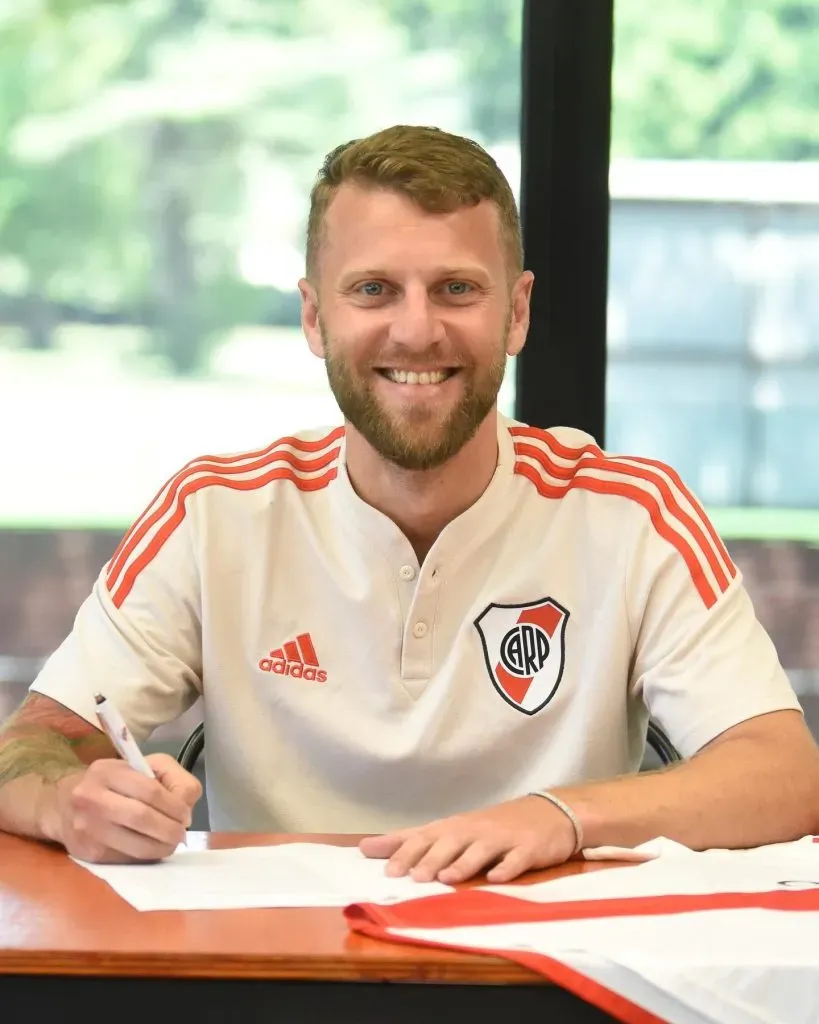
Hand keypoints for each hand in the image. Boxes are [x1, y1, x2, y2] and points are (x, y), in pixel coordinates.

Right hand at [52, 753, 201, 862]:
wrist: (62, 805)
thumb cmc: (112, 783)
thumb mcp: (141, 766)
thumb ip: (169, 777)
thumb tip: (185, 807)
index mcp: (107, 771)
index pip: (150, 791)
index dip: (175, 806)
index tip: (186, 814)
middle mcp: (91, 798)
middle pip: (143, 818)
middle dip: (171, 829)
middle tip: (181, 833)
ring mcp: (87, 828)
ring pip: (136, 845)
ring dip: (162, 847)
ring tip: (171, 843)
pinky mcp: (88, 853)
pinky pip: (126, 859)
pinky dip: (146, 856)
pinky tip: (151, 848)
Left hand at [359, 796, 577, 883]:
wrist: (549, 812)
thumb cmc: (495, 826)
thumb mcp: (459, 831)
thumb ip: (420, 842)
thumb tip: (372, 848)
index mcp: (456, 827)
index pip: (422, 834)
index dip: (398, 846)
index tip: (370, 855)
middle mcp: (475, 829)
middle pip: (447, 841)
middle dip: (426, 857)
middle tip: (407, 875)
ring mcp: (502, 838)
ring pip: (479, 849)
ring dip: (461, 863)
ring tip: (444, 878)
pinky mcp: (528, 848)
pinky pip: (516, 859)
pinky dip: (506, 867)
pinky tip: (495, 877)